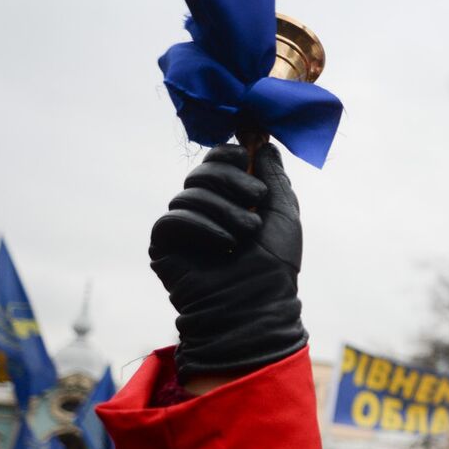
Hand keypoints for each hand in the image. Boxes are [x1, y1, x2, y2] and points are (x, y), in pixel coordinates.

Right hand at [149, 142, 306, 382]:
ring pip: (188, 194)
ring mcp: (183, 229)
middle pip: (200, 172)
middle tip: (256, 199)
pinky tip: (224, 244)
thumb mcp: (283, 213)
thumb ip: (274, 176)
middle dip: (230, 179)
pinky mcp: (164, 246)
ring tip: (246, 234)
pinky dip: (201, 226)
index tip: (245, 155)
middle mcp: (204, 211)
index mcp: (231, 201)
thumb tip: (264, 143)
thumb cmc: (275, 266)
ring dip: (223, 210)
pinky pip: (173, 218)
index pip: (216, 162)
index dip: (226, 153)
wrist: (258, 305)